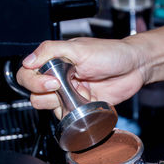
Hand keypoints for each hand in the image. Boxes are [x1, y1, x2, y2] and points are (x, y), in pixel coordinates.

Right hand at [16, 37, 144, 118]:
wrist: (135, 68)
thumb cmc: (111, 53)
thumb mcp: (78, 47)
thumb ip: (51, 50)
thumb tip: (28, 61)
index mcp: (54, 61)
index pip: (27, 73)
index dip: (34, 81)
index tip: (52, 81)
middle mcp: (58, 78)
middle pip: (33, 93)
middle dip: (45, 93)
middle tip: (62, 87)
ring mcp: (68, 94)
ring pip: (47, 107)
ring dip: (59, 104)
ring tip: (77, 94)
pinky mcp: (79, 107)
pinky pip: (66, 116)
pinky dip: (71, 113)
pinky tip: (84, 103)